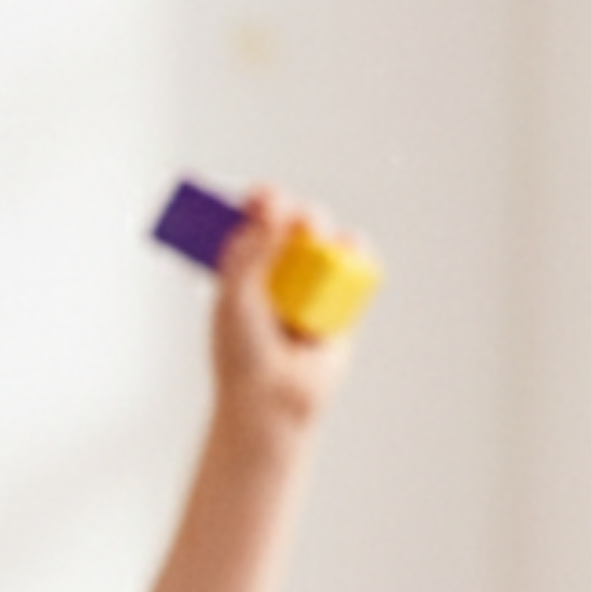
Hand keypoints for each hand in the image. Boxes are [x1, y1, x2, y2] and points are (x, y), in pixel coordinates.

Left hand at [206, 187, 354, 437]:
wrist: (272, 396)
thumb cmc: (242, 353)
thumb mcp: (234, 296)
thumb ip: (250, 251)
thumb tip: (274, 210)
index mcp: (245, 271)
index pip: (255, 224)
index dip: (262, 204)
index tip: (262, 195)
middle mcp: (279, 274)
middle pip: (295, 225)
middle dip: (297, 214)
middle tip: (295, 220)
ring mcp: (310, 286)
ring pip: (327, 241)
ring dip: (325, 232)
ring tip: (317, 240)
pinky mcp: (340, 300)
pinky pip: (355, 264)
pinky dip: (356, 252)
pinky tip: (348, 249)